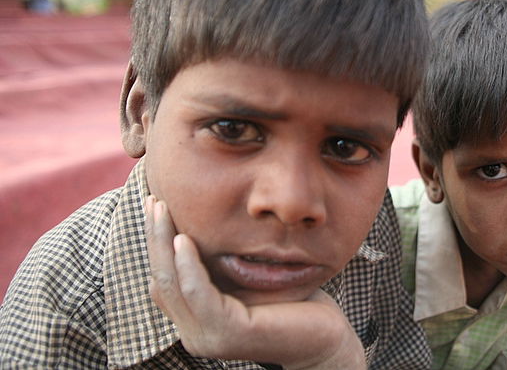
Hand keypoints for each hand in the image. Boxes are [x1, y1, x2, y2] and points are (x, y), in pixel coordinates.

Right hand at [144, 196, 365, 369]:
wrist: (323, 338)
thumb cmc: (291, 303)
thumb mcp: (246, 280)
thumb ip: (221, 266)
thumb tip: (198, 226)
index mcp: (197, 323)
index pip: (162, 282)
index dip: (155, 244)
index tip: (155, 207)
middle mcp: (195, 334)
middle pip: (160, 280)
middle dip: (154, 237)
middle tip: (151, 200)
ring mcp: (208, 337)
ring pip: (171, 284)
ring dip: (163, 243)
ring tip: (161, 209)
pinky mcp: (227, 332)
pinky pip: (198, 292)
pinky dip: (188, 264)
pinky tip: (183, 238)